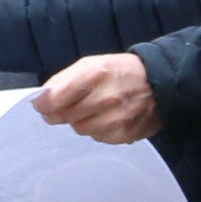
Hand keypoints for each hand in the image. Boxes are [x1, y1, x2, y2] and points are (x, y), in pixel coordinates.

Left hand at [35, 52, 162, 144]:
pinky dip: (96, 129)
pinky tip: (107, 118)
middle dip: (59, 112)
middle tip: (67, 106)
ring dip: (80, 121)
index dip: (43, 104)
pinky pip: (96, 137)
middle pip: (63, 116)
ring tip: (93, 109)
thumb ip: (63, 80)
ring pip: (79, 129)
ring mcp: (115, 119)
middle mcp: (105, 98)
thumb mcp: (91, 64)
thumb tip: (40, 99)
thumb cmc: (120, 71)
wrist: (160, 84)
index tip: (42, 104)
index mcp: (94, 74)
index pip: (54, 98)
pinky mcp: (123, 135)